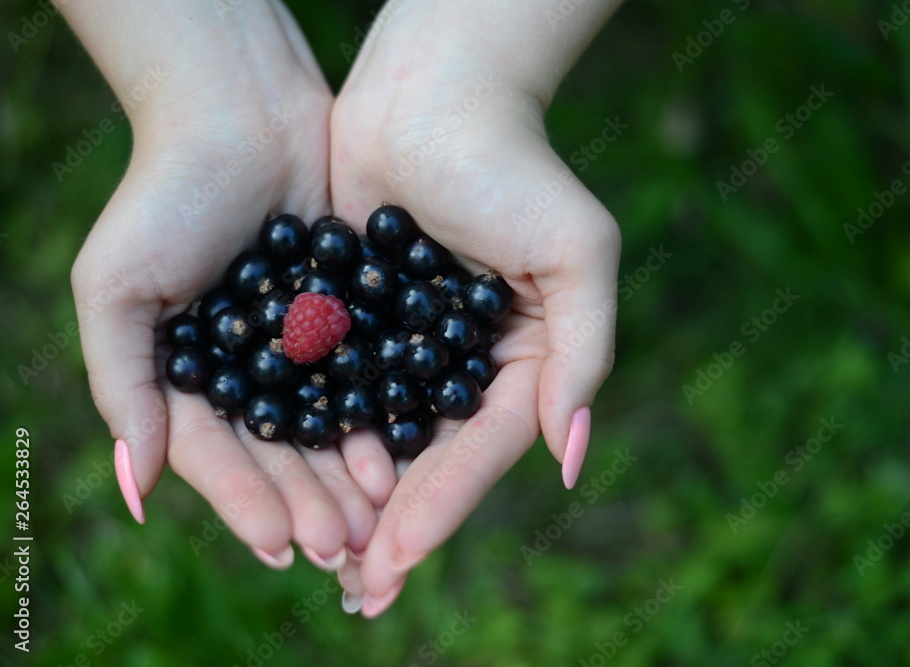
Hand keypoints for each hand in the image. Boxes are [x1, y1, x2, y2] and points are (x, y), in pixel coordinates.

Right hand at [69, 2, 388, 570]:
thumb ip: (124, 384)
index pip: (217, 454)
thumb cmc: (165, 195)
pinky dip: (383, 414)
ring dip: (350, 474)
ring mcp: (303, 345)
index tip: (280, 544)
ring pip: (329, 425)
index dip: (246, 502)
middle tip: (343, 548)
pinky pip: (370, 376)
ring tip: (377, 517)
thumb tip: (136, 489)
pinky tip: (404, 449)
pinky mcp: (353, 316)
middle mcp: (250, 369)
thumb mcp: (119, 288)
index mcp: (190, 374)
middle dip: (309, 502)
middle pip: (280, 452)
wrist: (242, 112)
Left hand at [328, 2, 620, 615]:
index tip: (397, 560)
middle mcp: (464, 363)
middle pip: (431, 460)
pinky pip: (338, 391)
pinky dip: (318, 440)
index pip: (482, 449)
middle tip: (360, 594)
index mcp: (522, 358)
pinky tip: (292, 485)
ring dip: (355, 503)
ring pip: (380, 439)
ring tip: (326, 564)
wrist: (433, 92)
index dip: (443, 507)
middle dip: (398, 527)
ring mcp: (408, 346)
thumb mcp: (576, 254)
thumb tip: (569, 459)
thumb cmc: (515, 166)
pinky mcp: (357, 321)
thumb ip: (583, 356)